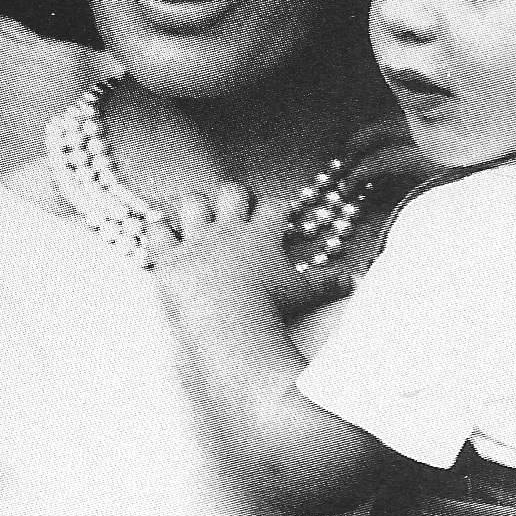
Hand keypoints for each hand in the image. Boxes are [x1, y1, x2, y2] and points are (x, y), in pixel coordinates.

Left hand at [151, 184, 350, 325]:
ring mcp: (196, 241)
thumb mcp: (304, 296)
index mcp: (262, 234)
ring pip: (191, 201)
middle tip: (236, 216)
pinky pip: (156, 230)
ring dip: (194, 208)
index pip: (273, 206)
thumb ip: (329, 284)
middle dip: (234, 199)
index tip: (276, 219)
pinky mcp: (168, 258)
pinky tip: (164, 237)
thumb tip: (359, 281)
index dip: (275, 210)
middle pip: (232, 191)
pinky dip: (159, 231)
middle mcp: (228, 229)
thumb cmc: (271, 310)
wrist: (230, 324)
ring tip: (197, 222)